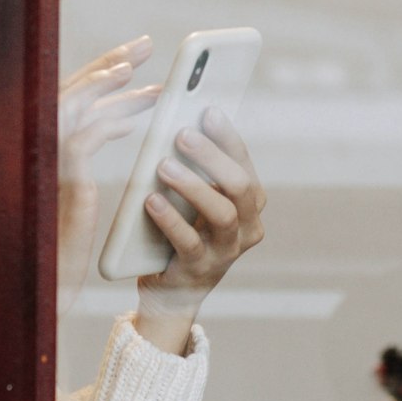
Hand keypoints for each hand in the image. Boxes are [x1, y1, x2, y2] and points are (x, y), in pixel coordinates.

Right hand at [58, 35, 160, 318]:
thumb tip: (128, 115)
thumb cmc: (58, 241)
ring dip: (110, 83)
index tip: (130, 57)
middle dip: (109, 64)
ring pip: (74, 106)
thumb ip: (90, 146)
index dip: (98, 72)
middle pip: (72, 90)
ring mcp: (39, 162)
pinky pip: (83, 139)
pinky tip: (136, 118)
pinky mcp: (55, 182)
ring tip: (141, 67)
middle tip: (145, 44)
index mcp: (37, 145)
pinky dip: (109, 121)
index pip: (70, 95)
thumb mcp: (76, 185)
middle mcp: (31, 147)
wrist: (36, 290)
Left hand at [134, 106, 266, 353]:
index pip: (244, 162)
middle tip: (181, 134)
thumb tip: (181, 122)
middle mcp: (248, 226)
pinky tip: (151, 201)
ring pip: (221, 213)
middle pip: (239, 186)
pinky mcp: (200, 270)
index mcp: (250, 201)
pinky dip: (170, 219)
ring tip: (163, 166)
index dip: (226, 136)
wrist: (171, 289)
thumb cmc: (183, 228)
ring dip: (192, 186)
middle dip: (211, 156)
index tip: (207, 110)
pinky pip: (189, 242)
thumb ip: (196, 168)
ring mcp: (227, 252)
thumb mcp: (195, 196)